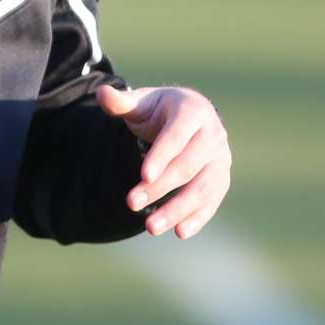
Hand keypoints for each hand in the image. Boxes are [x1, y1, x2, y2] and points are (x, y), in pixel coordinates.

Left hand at [95, 84, 230, 239]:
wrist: (187, 117)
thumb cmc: (157, 110)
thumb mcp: (140, 103)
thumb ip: (120, 102)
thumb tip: (101, 93)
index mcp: (193, 110)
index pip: (177, 137)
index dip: (161, 156)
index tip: (143, 176)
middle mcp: (213, 134)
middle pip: (187, 166)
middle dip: (160, 188)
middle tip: (131, 204)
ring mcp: (221, 158)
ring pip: (202, 188)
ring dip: (178, 209)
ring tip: (150, 227)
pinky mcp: (222, 178)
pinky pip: (212, 201)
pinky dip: (197, 217)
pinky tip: (179, 232)